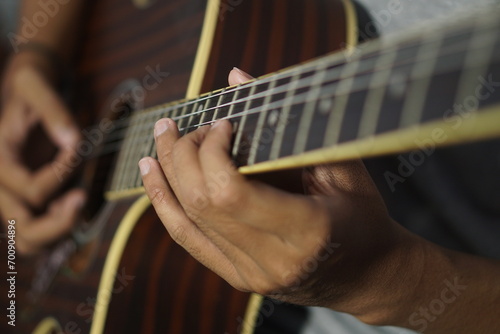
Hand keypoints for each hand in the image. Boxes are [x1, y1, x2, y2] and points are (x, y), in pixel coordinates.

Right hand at [0, 52, 84, 254]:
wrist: (27, 92)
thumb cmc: (30, 87)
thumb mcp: (36, 83)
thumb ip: (53, 109)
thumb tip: (73, 142)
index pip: (29, 190)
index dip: (62, 174)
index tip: (79, 146)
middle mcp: (2, 185)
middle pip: (23, 229)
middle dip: (59, 222)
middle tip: (82, 197)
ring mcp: (15, 196)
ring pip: (29, 240)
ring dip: (59, 229)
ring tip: (79, 198)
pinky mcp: (31, 199)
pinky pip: (43, 229)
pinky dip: (61, 225)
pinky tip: (77, 196)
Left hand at [140, 68, 420, 322]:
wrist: (368, 274)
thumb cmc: (364, 218)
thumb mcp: (345, 169)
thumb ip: (291, 123)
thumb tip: (237, 77)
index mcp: (306, 231)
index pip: (231, 192)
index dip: (214, 151)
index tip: (223, 124)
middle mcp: (272, 260)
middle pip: (201, 202)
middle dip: (184, 155)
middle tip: (185, 126)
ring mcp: (251, 274)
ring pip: (187, 219)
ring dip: (168, 173)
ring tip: (162, 139)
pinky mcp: (237, 277)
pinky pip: (188, 239)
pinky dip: (164, 204)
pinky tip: (152, 176)